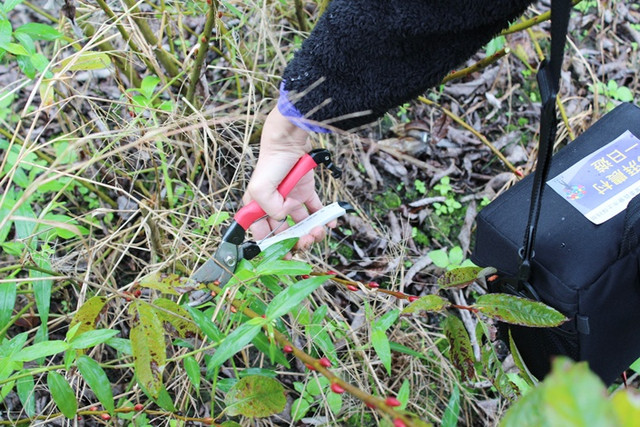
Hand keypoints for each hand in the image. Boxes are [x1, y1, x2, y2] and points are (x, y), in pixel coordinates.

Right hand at [243, 107, 331, 249]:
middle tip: (307, 241)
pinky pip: (316, 210)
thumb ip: (270, 209)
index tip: (285, 254)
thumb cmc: (272, 163)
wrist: (290, 141)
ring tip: (320, 231)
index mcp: (258, 208)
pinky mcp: (306, 191)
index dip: (273, 247)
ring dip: (311, 232)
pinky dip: (324, 218)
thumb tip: (284, 218)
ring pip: (301, 224)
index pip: (263, 234)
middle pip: (285, 233)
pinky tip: (330, 224)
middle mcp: (274, 206)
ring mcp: (290, 199)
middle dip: (297, 241)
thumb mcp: (261, 188)